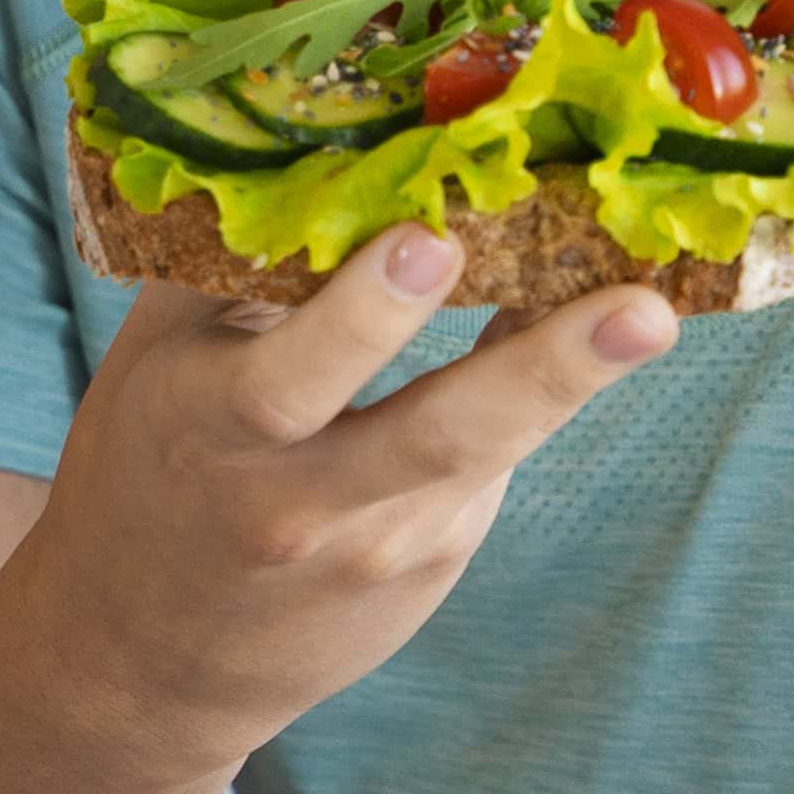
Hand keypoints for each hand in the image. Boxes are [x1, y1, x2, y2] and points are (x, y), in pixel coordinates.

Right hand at [2, 235, 673, 787]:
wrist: (142, 657)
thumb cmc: (148, 464)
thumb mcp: (156, 364)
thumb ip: (230, 267)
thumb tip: (335, 136)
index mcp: (211, 430)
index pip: (291, 374)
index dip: (363, 312)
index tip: (429, 240)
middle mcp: (301, 502)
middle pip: (434, 437)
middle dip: (537, 368)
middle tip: (633, 309)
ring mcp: (379, 544)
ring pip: (489, 451)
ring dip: (573, 376)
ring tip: (652, 313)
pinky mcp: (430, 564)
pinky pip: (491, 461)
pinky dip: (538, 386)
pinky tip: (592, 322)